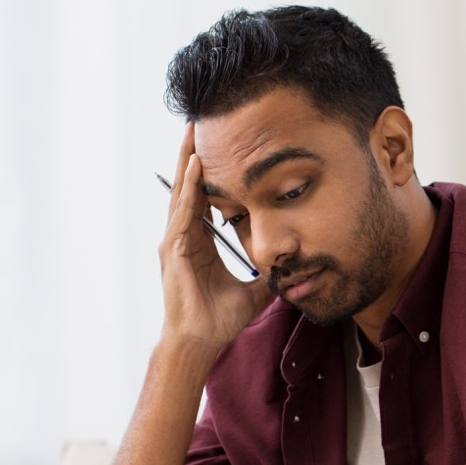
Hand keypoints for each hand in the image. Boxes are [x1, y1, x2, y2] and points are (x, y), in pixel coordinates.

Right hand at [158, 125, 272, 354]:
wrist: (200, 341)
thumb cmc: (218, 321)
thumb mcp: (253, 292)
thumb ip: (268, 278)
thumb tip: (291, 272)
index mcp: (198, 243)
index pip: (203, 198)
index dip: (208, 173)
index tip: (218, 147)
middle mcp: (183, 237)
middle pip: (188, 187)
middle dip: (193, 155)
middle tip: (199, 123)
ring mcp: (175, 241)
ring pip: (182, 192)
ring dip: (188, 162)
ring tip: (193, 133)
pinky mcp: (174, 249)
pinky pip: (183, 211)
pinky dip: (190, 188)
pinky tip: (197, 166)